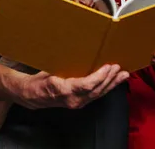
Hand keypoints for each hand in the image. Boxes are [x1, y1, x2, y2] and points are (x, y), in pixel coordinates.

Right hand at [14, 64, 128, 109]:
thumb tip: (74, 50)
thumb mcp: (48, 70)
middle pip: (97, 91)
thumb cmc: (39, 81)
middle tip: (119, 68)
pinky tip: (113, 81)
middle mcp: (74, 100)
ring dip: (111, 84)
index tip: (108, 67)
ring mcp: (77, 103)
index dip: (100, 77)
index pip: (87, 85)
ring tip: (123, 75)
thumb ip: (63, 65)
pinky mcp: (80, 102)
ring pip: (98, 94)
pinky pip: (95, 95)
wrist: (32, 96)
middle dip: (110, 79)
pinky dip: (106, 87)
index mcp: (65, 90)